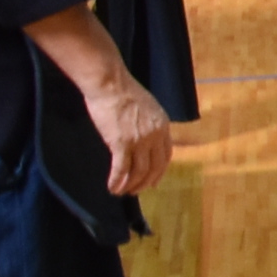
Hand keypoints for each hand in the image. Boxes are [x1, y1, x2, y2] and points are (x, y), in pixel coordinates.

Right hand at [83, 63, 175, 195]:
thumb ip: (149, 123)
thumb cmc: (123, 92)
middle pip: (154, 167)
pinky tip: (112, 188)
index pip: (166, 155)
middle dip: (145, 182)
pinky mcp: (121, 143)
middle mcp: (155, 135)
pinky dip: (117, 181)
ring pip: (138, 171)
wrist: (110, 84)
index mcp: (163, 126)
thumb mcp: (147, 107)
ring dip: (130, 185)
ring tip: (122, 192)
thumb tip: (145, 134)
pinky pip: (121, 169)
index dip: (159, 171)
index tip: (153, 181)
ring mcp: (139, 140)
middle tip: (136, 191)